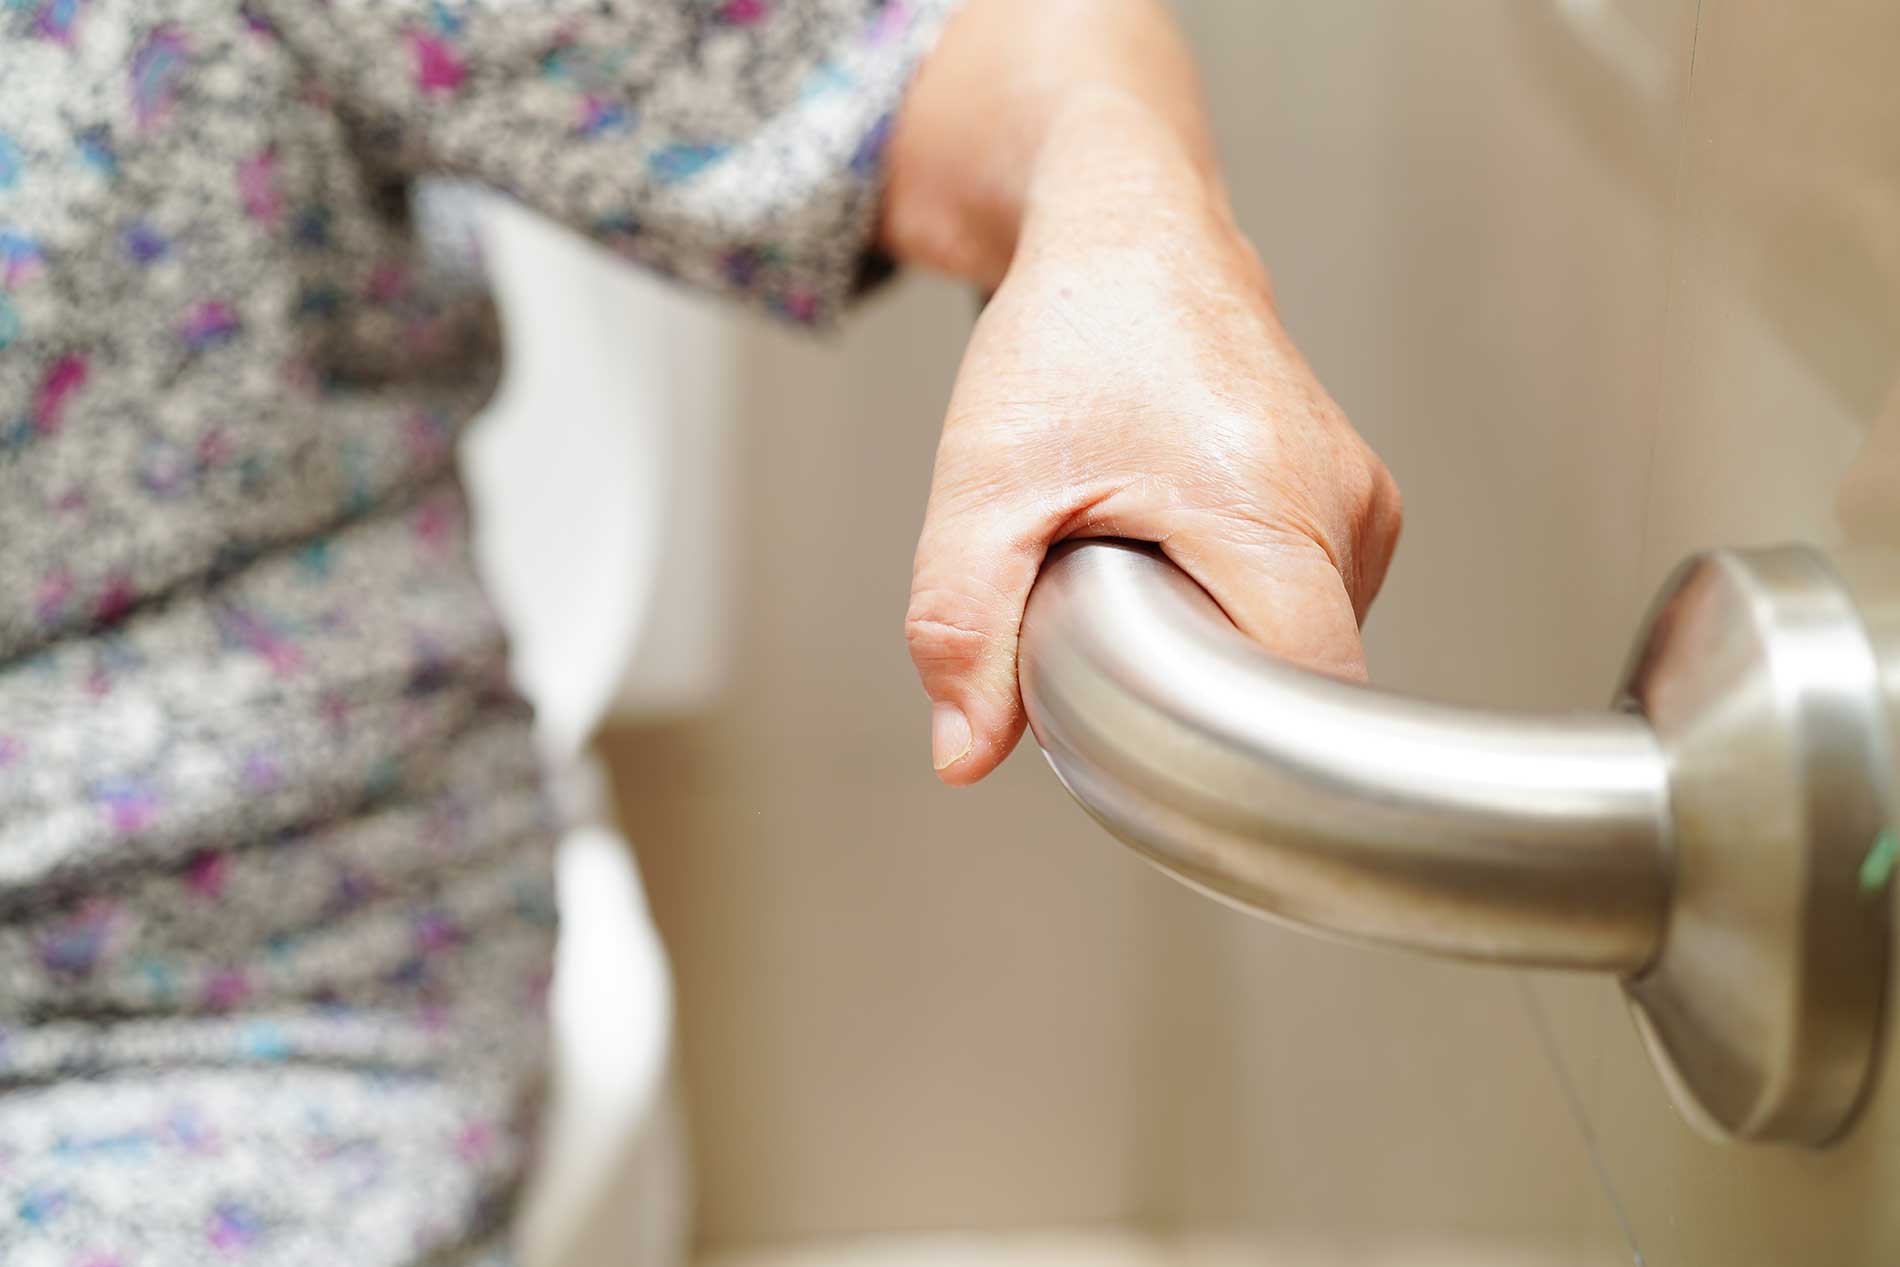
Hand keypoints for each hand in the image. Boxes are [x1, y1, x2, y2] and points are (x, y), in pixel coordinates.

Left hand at [901, 91, 1401, 783]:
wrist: (1130, 232)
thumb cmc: (1068, 337)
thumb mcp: (984, 484)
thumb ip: (962, 624)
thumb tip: (965, 755)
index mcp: (1269, 505)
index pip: (1295, 706)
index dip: (1223, 762)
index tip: (1146, 761)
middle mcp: (1344, 506)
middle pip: (1294, 689)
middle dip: (1197, 702)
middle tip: (1108, 635)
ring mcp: (1363, 504)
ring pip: (1303, 653)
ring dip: (1218, 654)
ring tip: (1144, 578)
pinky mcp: (1358, 503)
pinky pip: (1311, 609)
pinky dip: (1241, 615)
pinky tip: (1181, 564)